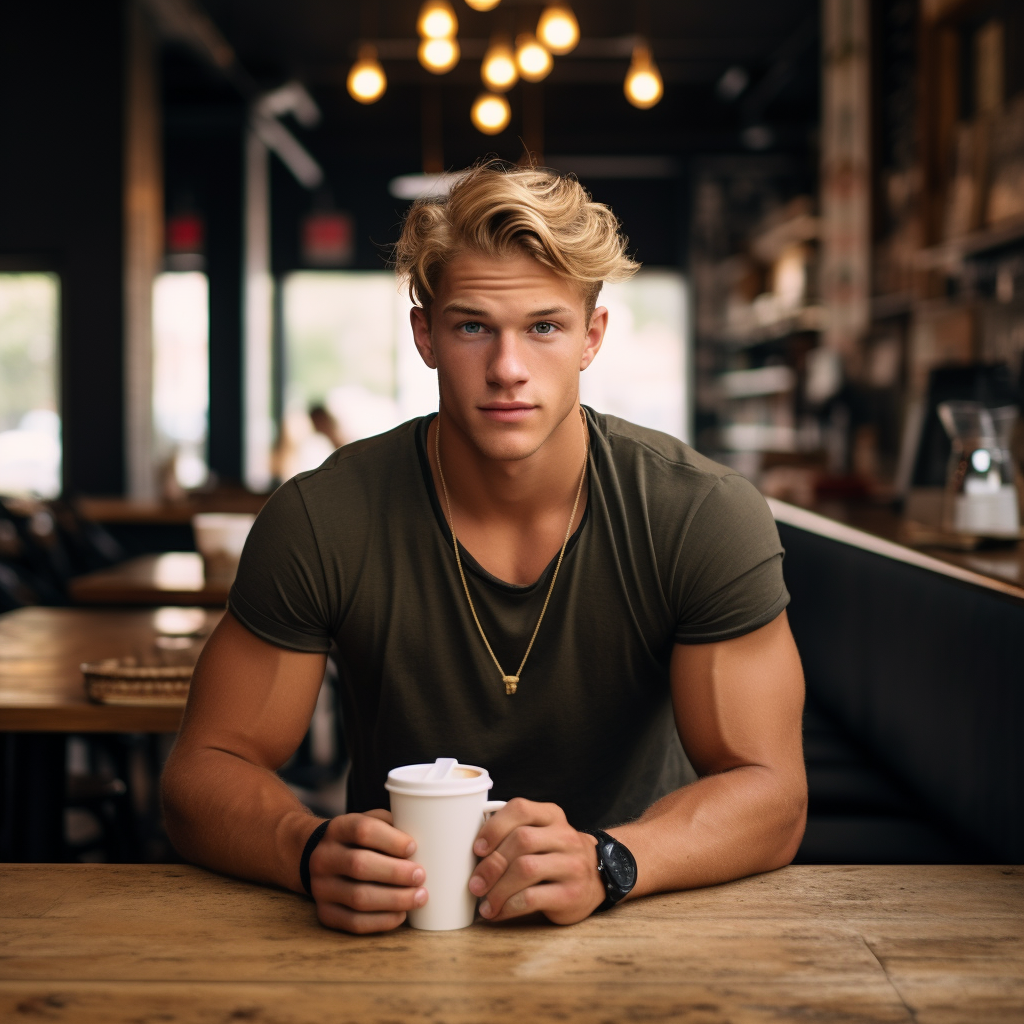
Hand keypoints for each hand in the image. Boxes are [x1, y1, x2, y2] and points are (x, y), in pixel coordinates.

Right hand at [308, 809, 426, 933]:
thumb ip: (393, 827)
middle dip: (396, 873)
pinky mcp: (325, 914)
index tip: (413, 847)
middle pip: (359, 865)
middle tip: (421, 876)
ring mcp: (321, 888)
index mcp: (338, 829)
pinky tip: (402, 914)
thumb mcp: (370, 822)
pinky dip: (382, 921)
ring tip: (420, 897)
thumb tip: (429, 837)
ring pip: (359, 898)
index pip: (362, 830)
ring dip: (395, 899)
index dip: (391, 840)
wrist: (318, 858)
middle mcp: (324, 857)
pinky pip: (355, 923)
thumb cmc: (359, 840)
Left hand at [468, 798, 605, 924]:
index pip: (520, 809)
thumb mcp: (543, 834)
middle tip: (475, 884)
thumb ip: (515, 832)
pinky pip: (533, 898)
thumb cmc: (556, 855)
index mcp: (551, 816)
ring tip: (485, 903)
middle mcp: (564, 836)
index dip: (494, 827)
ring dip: (498, 889)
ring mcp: (571, 865)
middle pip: (521, 840)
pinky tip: (498, 911)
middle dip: (492, 864)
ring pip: (526, 869)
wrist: (599, 877)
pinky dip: (508, 906)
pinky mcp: (571, 893)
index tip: (476, 848)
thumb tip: (471, 852)